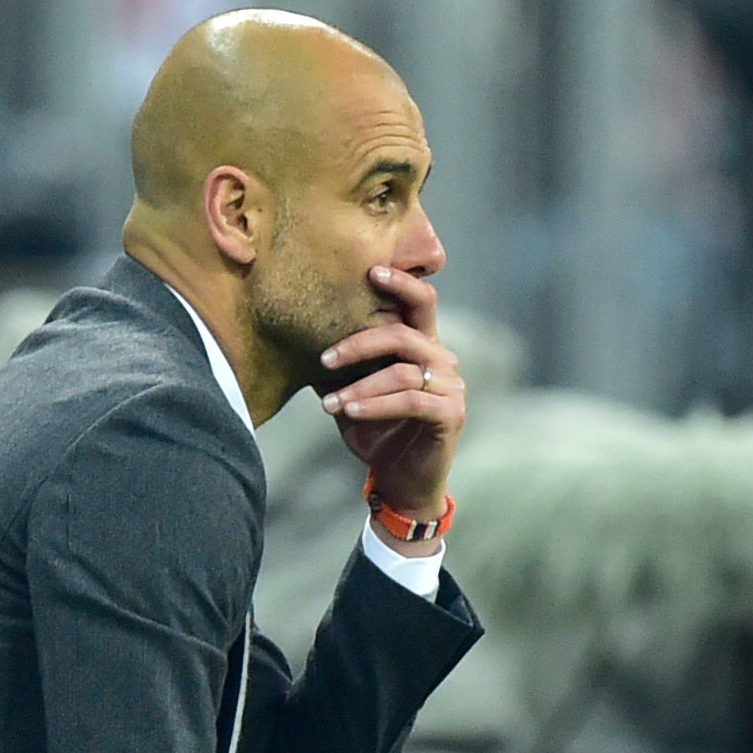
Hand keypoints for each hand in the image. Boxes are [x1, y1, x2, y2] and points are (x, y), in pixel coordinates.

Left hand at [318, 266, 464, 523]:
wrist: (401, 482)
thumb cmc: (378, 434)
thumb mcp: (354, 395)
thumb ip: (343, 368)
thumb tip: (301, 337)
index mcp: (424, 347)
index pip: (422, 302)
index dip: (401, 282)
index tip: (371, 270)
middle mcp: (443, 360)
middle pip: (404, 334)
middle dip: (360, 342)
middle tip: (325, 359)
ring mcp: (451, 388)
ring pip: (402, 372)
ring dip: (360, 386)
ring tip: (330, 402)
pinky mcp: (450, 415)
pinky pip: (409, 401)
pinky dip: (375, 405)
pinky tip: (350, 411)